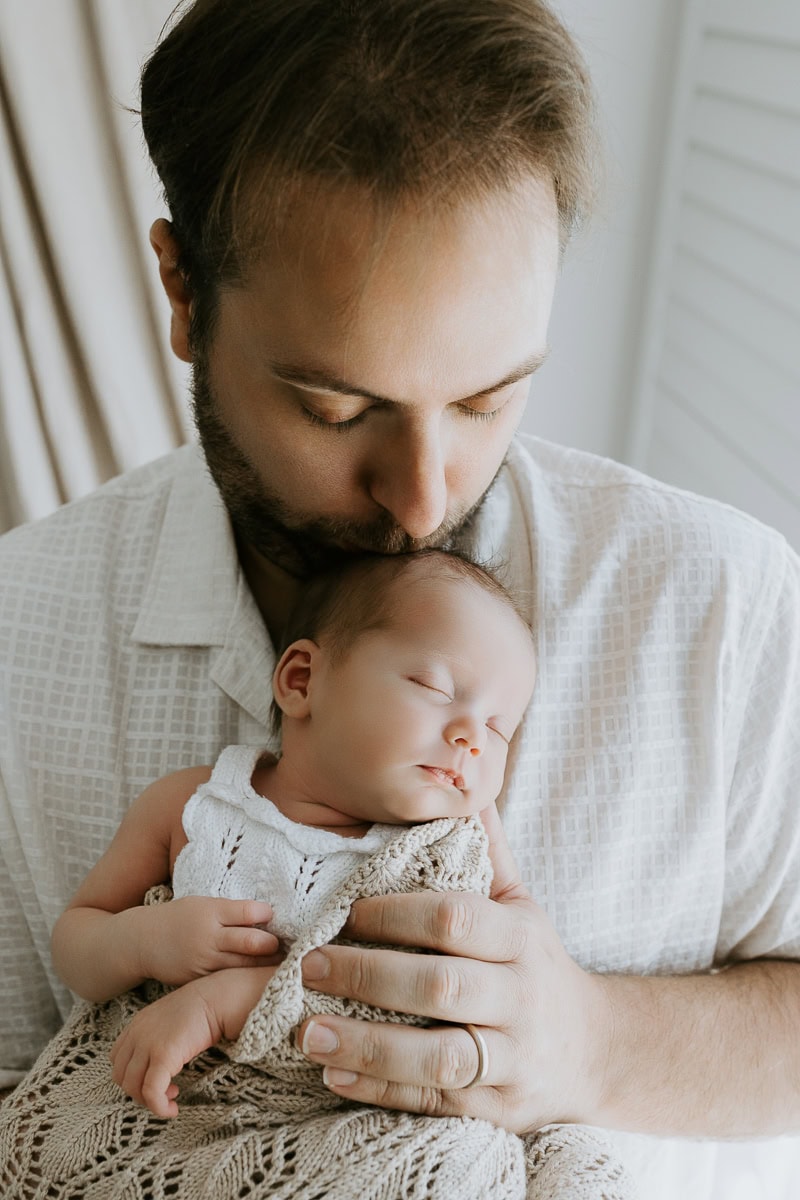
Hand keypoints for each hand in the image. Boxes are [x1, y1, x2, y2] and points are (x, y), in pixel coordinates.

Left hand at [110, 965, 276, 1116]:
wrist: (219, 997)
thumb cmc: (203, 1007)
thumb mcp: (171, 1020)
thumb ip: (159, 1036)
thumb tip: (163, 1060)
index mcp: (138, 1024)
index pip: (118, 1059)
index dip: (132, 1075)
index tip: (153, 1079)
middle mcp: (137, 1033)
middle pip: (121, 1076)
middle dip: (138, 1091)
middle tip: (164, 1092)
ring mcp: (148, 1044)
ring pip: (133, 1087)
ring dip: (149, 1101)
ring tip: (172, 1097)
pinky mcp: (163, 1055)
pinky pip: (151, 1091)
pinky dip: (159, 1107)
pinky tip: (173, 1109)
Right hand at [140, 896, 279, 985]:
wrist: (142, 942)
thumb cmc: (178, 918)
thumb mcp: (202, 905)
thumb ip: (230, 911)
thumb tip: (265, 916)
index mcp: (211, 912)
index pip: (249, 912)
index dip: (267, 914)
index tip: (273, 916)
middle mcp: (209, 936)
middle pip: (252, 942)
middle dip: (273, 944)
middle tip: (285, 945)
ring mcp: (205, 961)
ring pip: (245, 965)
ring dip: (266, 964)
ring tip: (282, 963)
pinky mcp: (200, 980)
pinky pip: (228, 980)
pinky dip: (245, 979)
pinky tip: (257, 978)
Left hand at [294, 804, 609, 1132]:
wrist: (595, 1052)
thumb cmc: (538, 965)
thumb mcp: (523, 905)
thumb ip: (487, 851)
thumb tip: (464, 784)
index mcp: (521, 938)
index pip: (456, 918)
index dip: (397, 914)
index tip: (347, 913)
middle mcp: (520, 997)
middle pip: (441, 986)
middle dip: (368, 975)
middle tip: (308, 966)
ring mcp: (512, 1058)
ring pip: (438, 1056)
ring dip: (368, 1045)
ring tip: (307, 1034)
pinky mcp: (498, 1108)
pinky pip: (435, 1102)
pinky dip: (382, 1091)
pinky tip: (333, 1077)